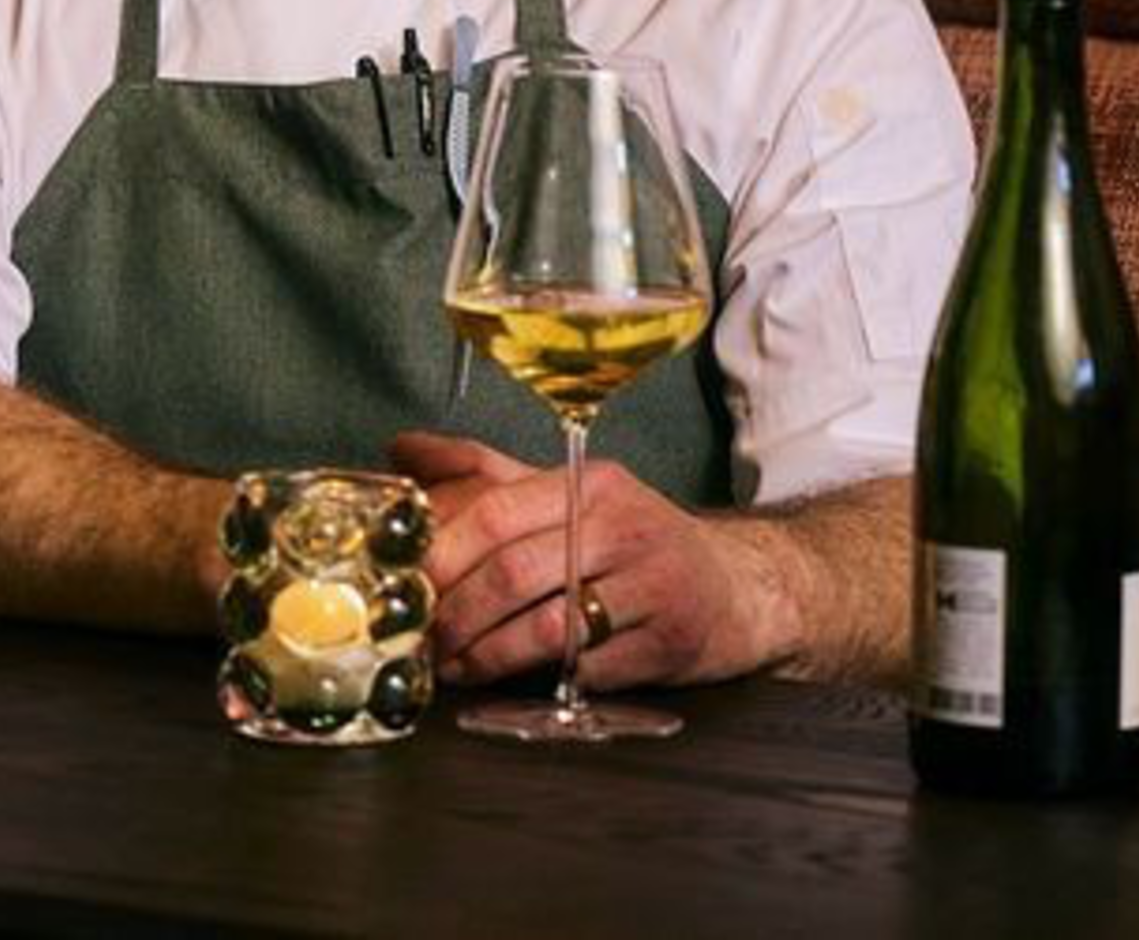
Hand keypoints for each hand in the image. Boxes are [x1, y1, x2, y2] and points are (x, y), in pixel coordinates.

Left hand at [386, 432, 791, 689]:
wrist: (739, 587)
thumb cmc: (633, 543)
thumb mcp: (568, 495)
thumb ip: (482, 472)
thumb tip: (399, 452)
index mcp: (589, 485)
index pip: (495, 510)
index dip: (440, 552)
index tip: (404, 581)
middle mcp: (624, 528)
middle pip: (515, 571)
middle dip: (456, 612)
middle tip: (421, 638)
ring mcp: (653, 587)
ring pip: (550, 626)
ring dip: (488, 655)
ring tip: (454, 667)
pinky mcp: (670, 644)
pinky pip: (591, 670)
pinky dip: (543, 682)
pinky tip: (513, 686)